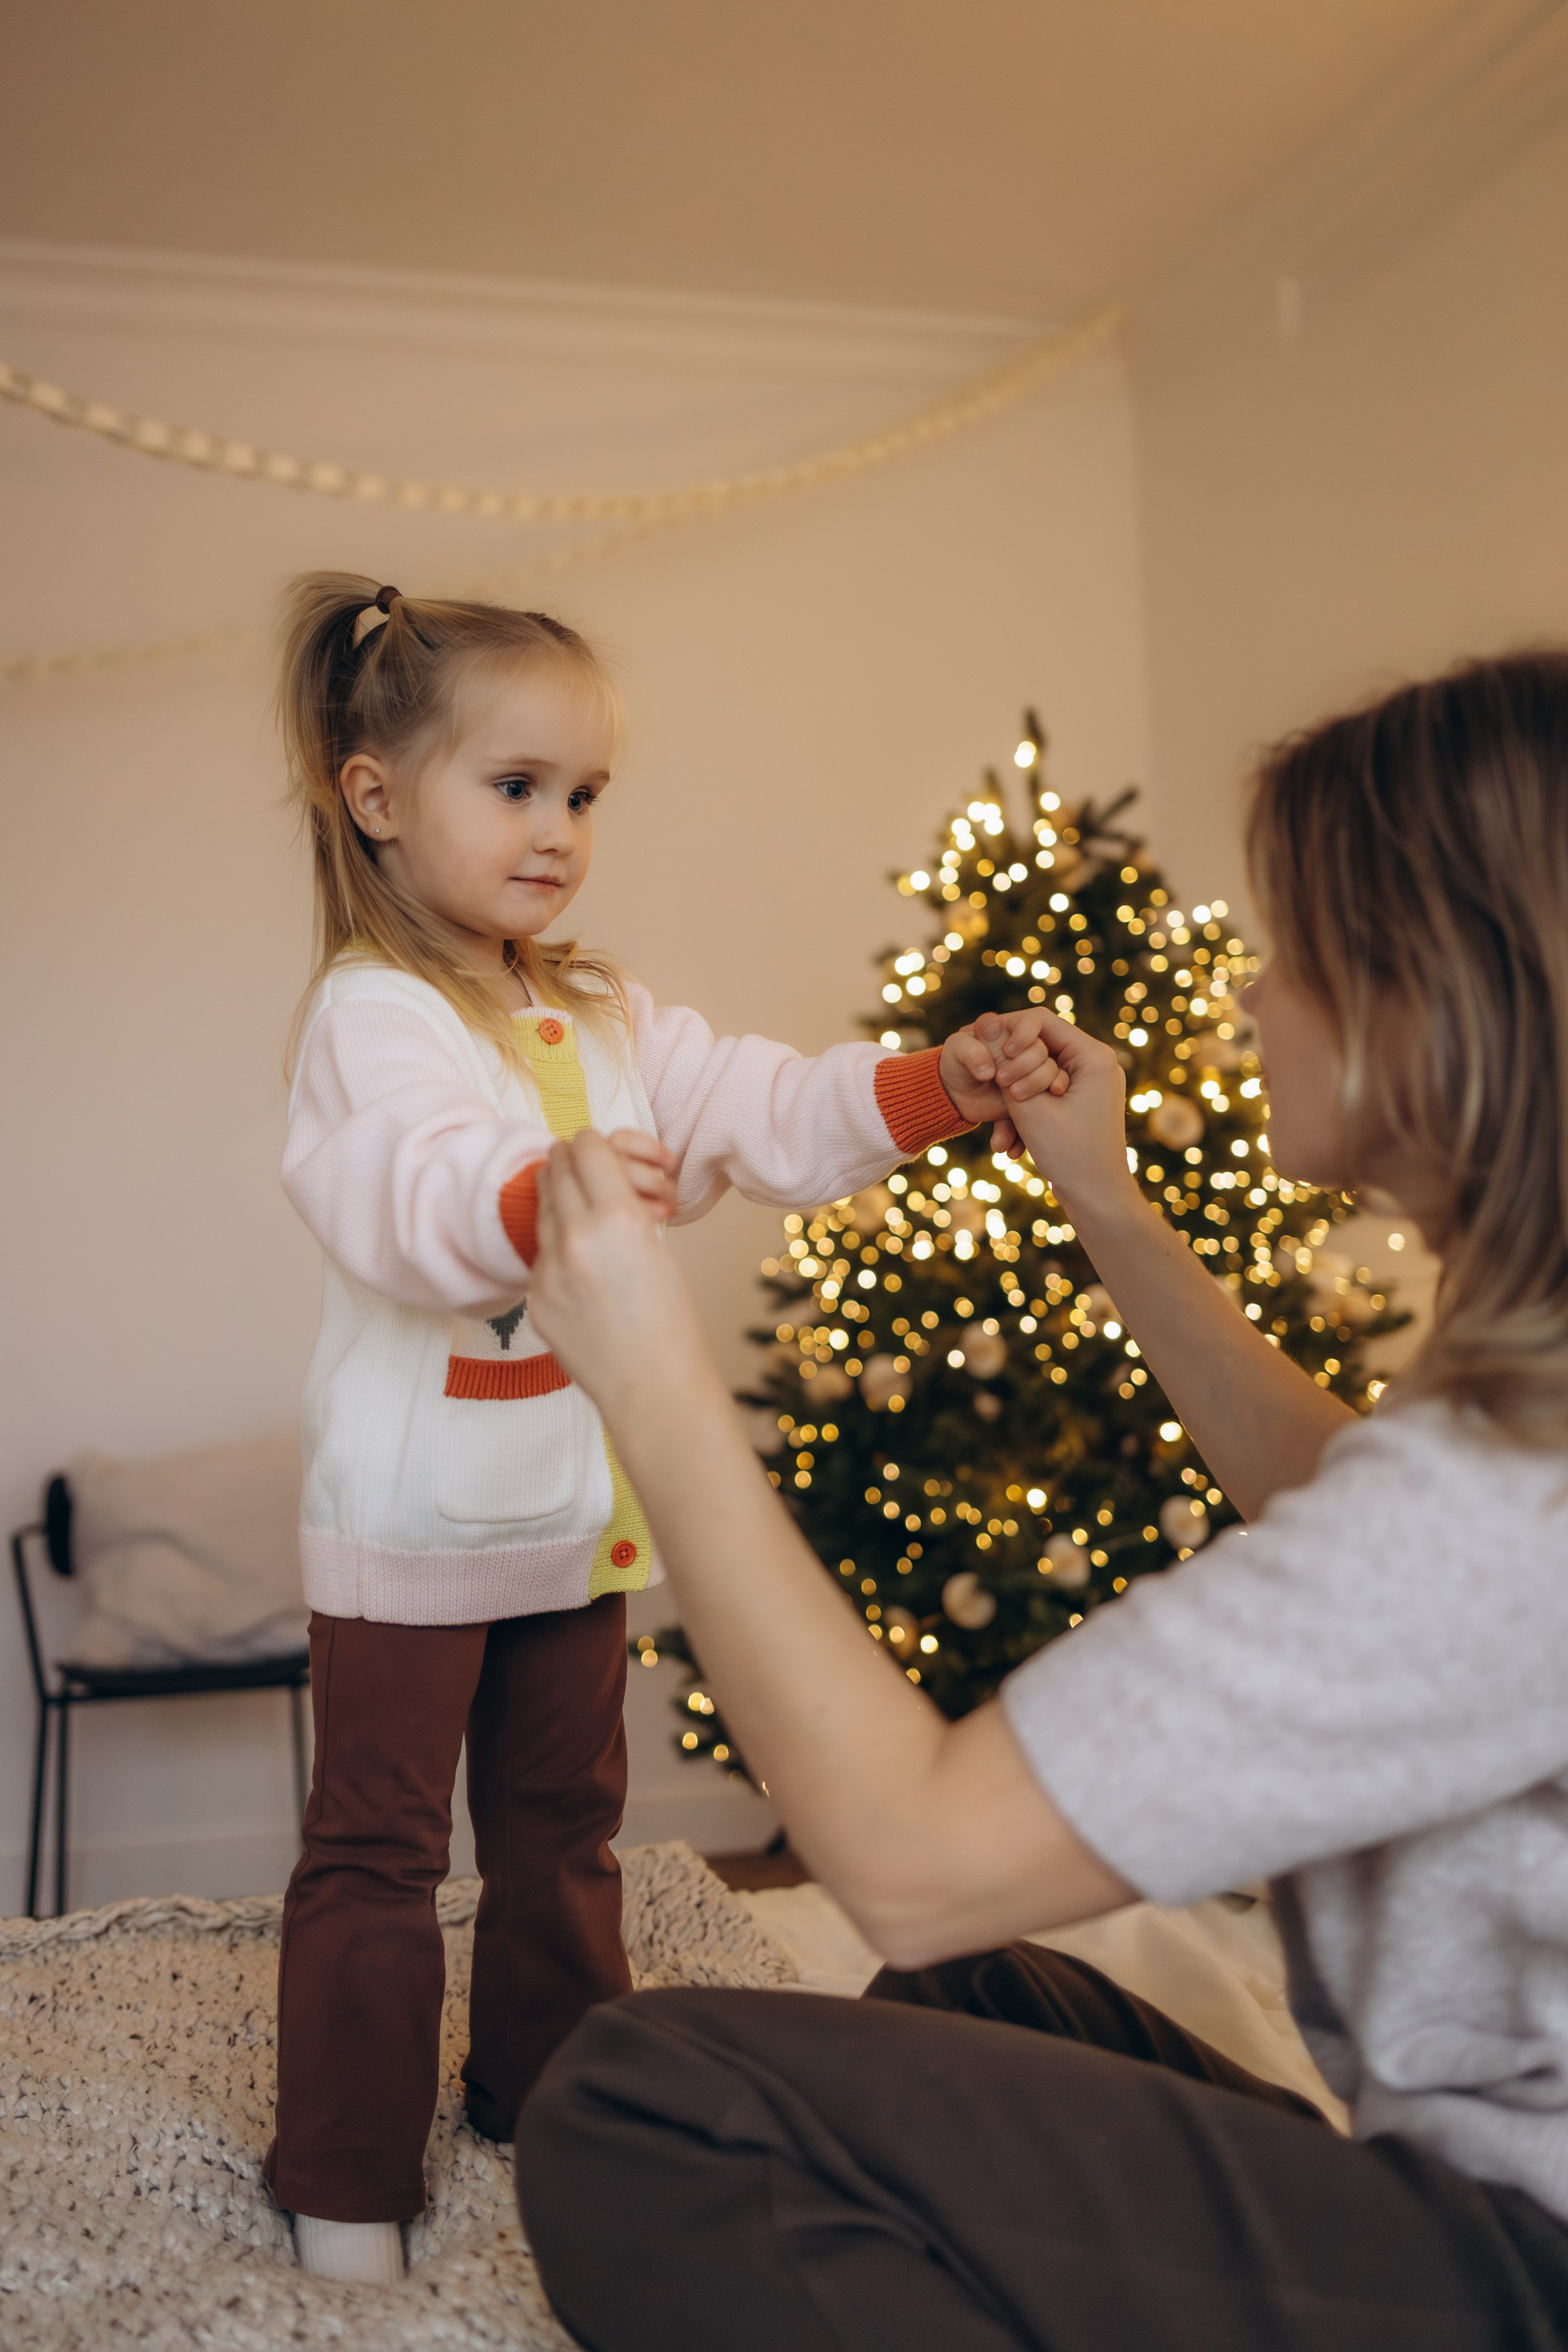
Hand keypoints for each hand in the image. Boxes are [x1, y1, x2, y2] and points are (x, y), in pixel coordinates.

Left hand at [530, 1131, 713, 1424]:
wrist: (653, 1389)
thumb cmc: (673, 1324)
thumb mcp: (658, 1249)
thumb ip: (624, 1213)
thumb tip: (601, 1186)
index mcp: (619, 1217)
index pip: (589, 1148)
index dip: (593, 1142)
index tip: (594, 1145)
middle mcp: (576, 1237)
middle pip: (556, 1170)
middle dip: (567, 1160)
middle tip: (574, 1158)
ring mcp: (549, 1269)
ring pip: (542, 1210)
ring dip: (557, 1198)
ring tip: (575, 1202)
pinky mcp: (535, 1297)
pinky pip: (540, 1255)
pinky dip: (555, 1247)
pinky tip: (578, 1261)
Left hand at [939, 1009, 1069, 1142]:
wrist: (954, 1097)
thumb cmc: (953, 1065)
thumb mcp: (956, 1053)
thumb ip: (970, 1052)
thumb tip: (988, 1068)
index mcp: (1013, 1029)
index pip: (1034, 1022)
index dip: (1026, 1037)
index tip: (1009, 1052)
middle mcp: (1030, 1049)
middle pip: (1046, 1056)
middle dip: (1032, 1075)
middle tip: (1009, 1090)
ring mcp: (1034, 1074)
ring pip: (1049, 1085)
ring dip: (1035, 1105)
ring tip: (1015, 1121)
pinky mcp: (1034, 1098)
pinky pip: (1042, 1111)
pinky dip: (1026, 1132)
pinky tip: (1012, 1148)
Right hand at [992, 1011, 1134, 1216]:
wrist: (1097, 1198)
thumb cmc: (1069, 1154)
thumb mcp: (1028, 1107)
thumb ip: (1007, 1069)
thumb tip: (990, 1040)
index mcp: (1094, 1056)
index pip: (1040, 1021)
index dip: (1010, 1033)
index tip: (995, 1059)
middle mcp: (1097, 1063)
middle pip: (1040, 1044)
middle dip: (1013, 1069)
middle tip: (1000, 1089)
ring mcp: (1091, 1084)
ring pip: (1039, 1072)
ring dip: (1017, 1097)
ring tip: (1006, 1130)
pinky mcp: (1082, 1103)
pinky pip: (1046, 1093)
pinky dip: (1028, 1111)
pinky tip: (1012, 1145)